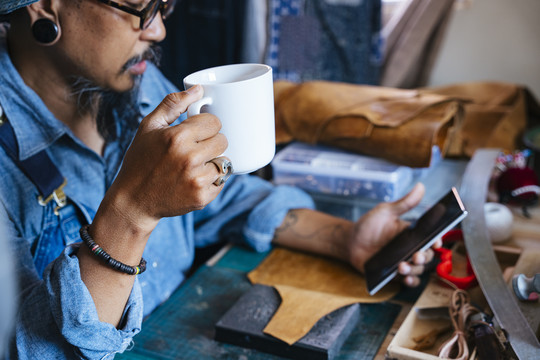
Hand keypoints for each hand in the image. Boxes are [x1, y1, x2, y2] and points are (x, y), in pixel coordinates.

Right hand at [102, 85, 227, 232]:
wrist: (134, 200)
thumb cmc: (141, 160)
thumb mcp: (149, 126)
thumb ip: (173, 104)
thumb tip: (199, 89)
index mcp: (177, 137)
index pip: (214, 122)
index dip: (205, 125)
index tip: (195, 132)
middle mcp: (189, 158)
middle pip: (223, 141)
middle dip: (211, 143)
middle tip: (194, 149)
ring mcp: (197, 180)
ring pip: (224, 162)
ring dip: (212, 162)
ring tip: (193, 166)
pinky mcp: (202, 198)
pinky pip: (222, 181)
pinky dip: (212, 180)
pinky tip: (193, 180)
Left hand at [348, 183, 440, 286]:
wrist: (350, 242)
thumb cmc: (368, 225)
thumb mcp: (385, 211)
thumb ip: (404, 203)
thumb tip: (421, 186)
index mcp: (411, 233)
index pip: (431, 238)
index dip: (437, 240)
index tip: (435, 242)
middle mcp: (410, 248)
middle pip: (427, 255)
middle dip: (424, 257)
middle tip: (415, 256)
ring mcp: (403, 262)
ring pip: (419, 269)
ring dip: (415, 269)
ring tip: (402, 266)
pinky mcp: (394, 274)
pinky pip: (408, 280)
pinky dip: (410, 281)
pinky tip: (405, 277)